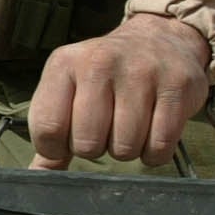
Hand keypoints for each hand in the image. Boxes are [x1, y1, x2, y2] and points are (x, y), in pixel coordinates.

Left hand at [27, 14, 212, 168]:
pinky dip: (154, 153)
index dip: (56, 148)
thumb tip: (37, 176)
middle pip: (87, 143)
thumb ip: (52, 131)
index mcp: (64, 64)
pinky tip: (152, 132)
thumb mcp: (70, 88)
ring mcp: (141, 72)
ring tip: (129, 127)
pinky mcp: (177, 86)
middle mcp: (99, 63)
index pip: (47, 127)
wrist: (161, 38)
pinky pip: (159, 145)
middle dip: (95, 148)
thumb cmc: (107, 73)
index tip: (68, 139)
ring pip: (125, 148)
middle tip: (105, 129)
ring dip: (127, 150)